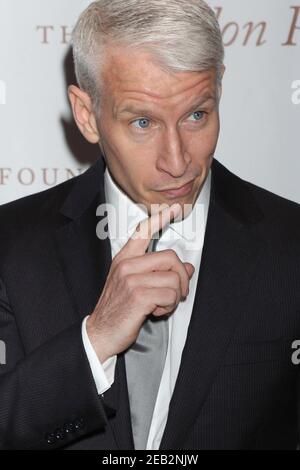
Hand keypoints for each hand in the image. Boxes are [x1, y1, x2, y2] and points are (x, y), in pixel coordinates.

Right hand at [86, 204, 194, 362]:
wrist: (100, 332)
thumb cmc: (117, 309)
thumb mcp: (133, 284)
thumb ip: (157, 272)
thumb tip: (186, 267)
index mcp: (124, 259)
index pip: (143, 232)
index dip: (160, 218)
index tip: (172, 209)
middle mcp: (127, 265)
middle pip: (171, 257)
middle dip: (182, 278)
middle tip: (178, 292)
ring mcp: (131, 279)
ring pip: (174, 279)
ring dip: (174, 297)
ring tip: (161, 305)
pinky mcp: (138, 296)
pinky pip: (170, 295)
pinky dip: (169, 307)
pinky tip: (156, 312)